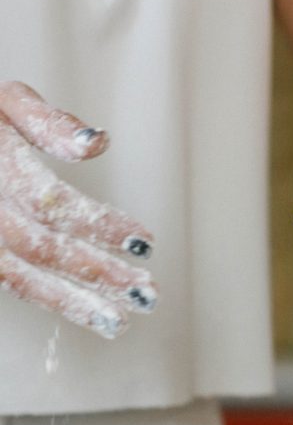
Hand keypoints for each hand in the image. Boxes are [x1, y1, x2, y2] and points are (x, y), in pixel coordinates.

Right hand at [0, 82, 156, 338]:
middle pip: (40, 248)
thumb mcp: (2, 102)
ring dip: (73, 303)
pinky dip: (46, 298)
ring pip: (17, 278)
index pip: (50, 203)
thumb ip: (48, 122)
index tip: (146, 242)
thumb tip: (98, 143)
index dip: (99, 225)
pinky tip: (84, 310)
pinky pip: (6, 282)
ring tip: (120, 322)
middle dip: (97, 273)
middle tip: (148, 294)